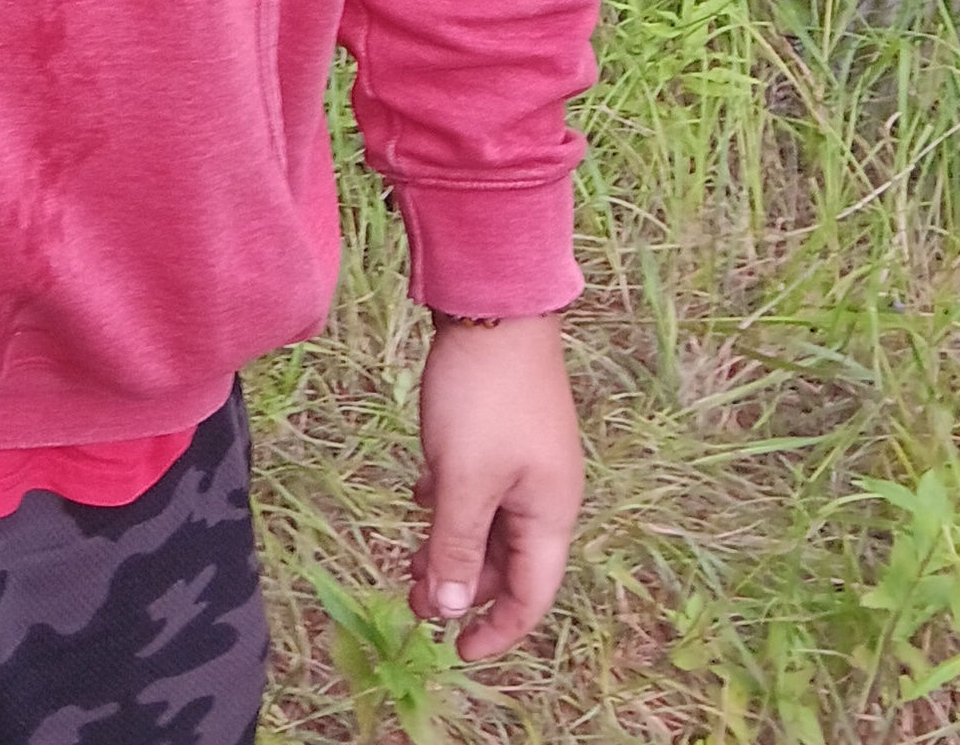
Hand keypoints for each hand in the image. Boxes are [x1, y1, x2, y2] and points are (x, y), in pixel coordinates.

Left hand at [407, 313, 581, 661]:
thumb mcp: (463, 479)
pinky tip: (419, 496)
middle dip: (464, 587)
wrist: (494, 308)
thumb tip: (452, 610)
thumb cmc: (483, 398)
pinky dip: (452, 503)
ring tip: (410, 559)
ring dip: (453, 545)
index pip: (531, 596)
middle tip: (413, 599)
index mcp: (548, 515)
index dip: (496, 630)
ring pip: (490, 523)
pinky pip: (479, 486)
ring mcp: (526, 460)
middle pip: (508, 562)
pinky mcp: (504, 430)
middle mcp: (546, 494)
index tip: (456, 651)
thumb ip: (456, 545)